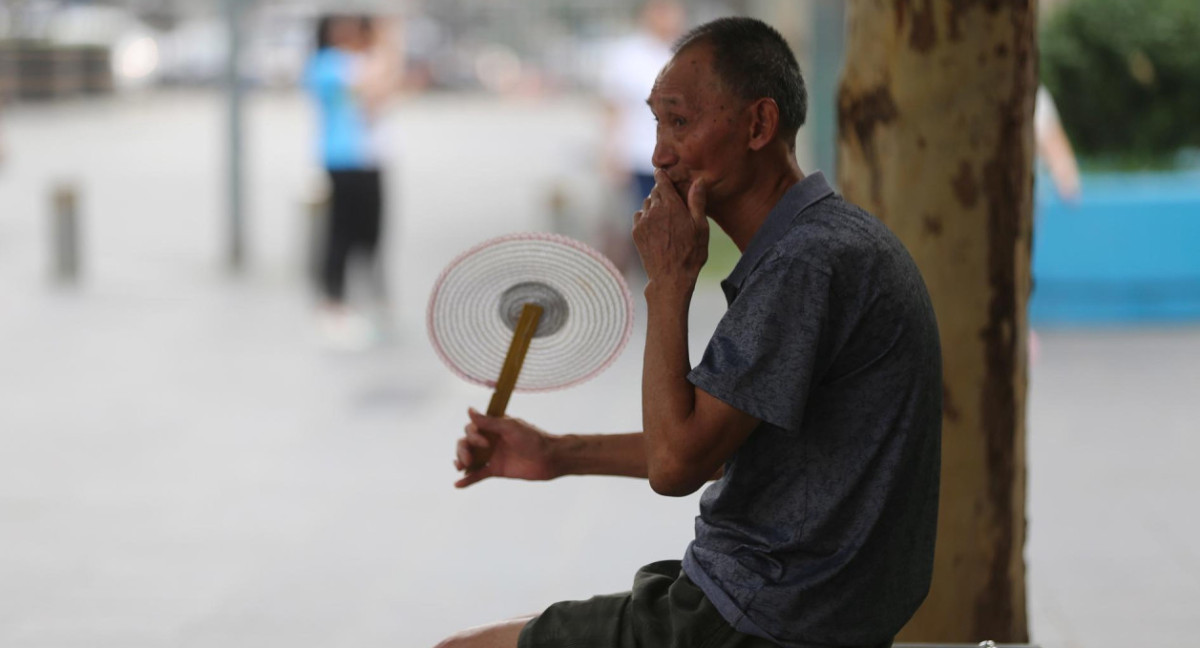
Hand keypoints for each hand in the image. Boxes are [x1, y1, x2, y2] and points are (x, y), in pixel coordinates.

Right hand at [453, 408, 558, 487]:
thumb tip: (469, 410)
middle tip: (468, 460)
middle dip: (463, 450)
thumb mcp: (510, 427)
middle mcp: (490, 440)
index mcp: (493, 427)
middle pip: (466, 443)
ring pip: (469, 458)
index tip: (486, 443)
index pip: (472, 429)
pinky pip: (478, 475)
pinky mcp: (496, 470)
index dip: (473, 436)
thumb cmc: (534, 439)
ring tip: (461, 467)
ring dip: (461, 461)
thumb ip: (489, 422)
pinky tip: (458, 484)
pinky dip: (468, 479)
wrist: (550, 458)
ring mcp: (492, 456)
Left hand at [632, 170, 708, 292]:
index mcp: (672, 205)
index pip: (662, 180)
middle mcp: (654, 210)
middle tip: (673, 203)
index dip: (663, 176)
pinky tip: (656, 227)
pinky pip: (639, 216)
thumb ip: (697, 202)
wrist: (671, 278)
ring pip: (646, 203)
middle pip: (654, 191)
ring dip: (654, 205)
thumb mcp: (701, 227)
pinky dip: (646, 217)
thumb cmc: (691, 253)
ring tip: (666, 218)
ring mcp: (643, 221)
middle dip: (662, 193)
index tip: (665, 175)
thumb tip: (698, 181)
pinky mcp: (636, 232)